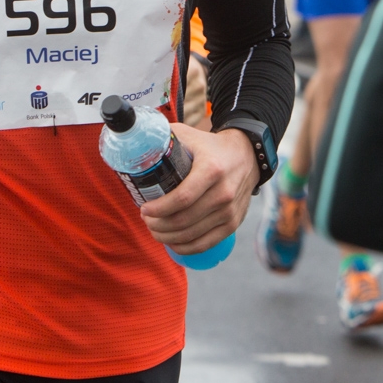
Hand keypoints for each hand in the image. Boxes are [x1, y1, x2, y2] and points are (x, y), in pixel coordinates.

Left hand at [139, 125, 258, 254]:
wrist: (247, 155)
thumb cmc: (210, 146)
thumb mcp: (189, 135)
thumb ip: (163, 137)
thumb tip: (135, 140)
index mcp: (212, 169)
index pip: (182, 198)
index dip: (159, 208)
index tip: (143, 208)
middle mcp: (223, 192)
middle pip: (184, 220)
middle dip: (158, 224)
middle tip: (145, 218)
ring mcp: (230, 211)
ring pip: (191, 234)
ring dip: (167, 237)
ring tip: (154, 228)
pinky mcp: (233, 223)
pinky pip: (205, 244)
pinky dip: (184, 247)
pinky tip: (171, 242)